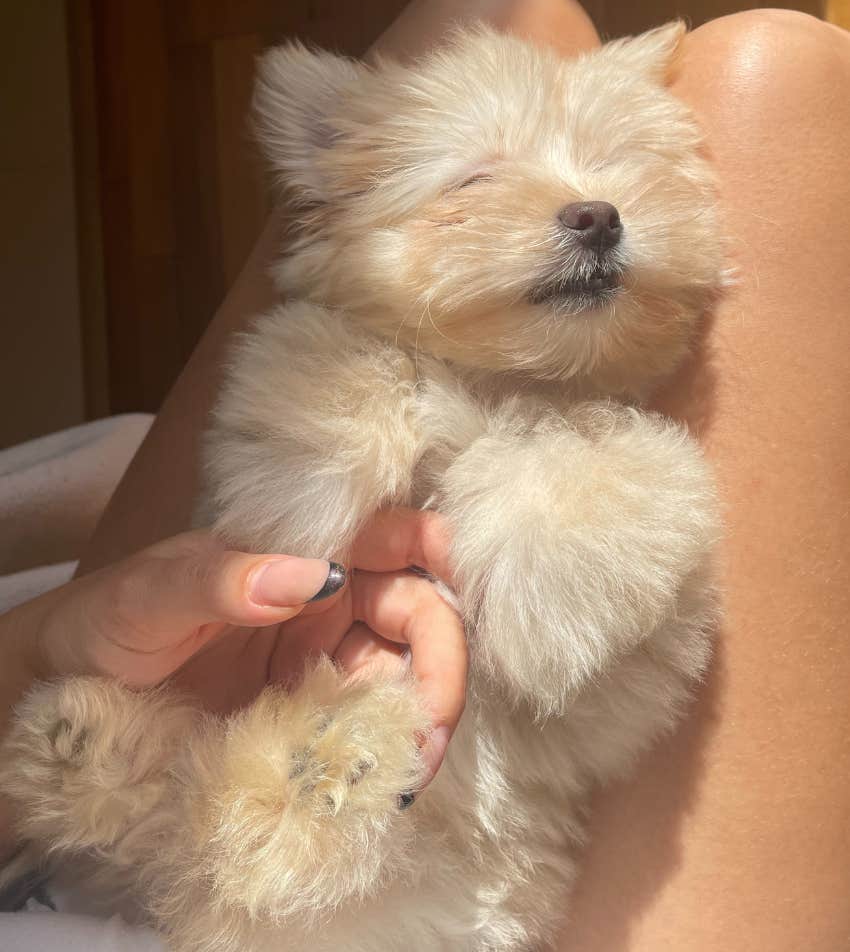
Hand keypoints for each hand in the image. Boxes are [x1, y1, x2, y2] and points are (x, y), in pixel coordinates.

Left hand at [9, 509, 464, 783]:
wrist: (66, 693)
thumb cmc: (106, 621)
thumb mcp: (152, 594)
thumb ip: (223, 579)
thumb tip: (315, 575)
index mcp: (302, 551)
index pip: (393, 537)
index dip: (438, 551)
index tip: (455, 587)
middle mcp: (328, 602)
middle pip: (419, 614)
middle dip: (441, 663)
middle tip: (428, 729)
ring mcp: (324, 661)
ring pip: (406, 676)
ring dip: (423, 719)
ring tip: (408, 770)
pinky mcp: (313, 717)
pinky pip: (369, 727)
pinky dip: (389, 753)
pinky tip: (383, 782)